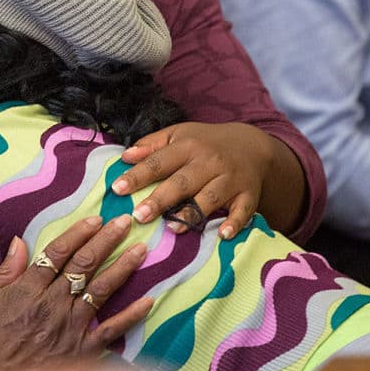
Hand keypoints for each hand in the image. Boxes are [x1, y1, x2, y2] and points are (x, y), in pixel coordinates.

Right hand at [0, 215, 152, 370]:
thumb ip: (6, 271)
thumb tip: (19, 241)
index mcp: (29, 288)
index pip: (59, 252)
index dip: (79, 233)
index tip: (95, 218)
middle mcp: (54, 303)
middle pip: (85, 264)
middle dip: (106, 240)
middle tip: (124, 221)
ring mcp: (70, 326)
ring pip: (102, 289)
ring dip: (123, 267)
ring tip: (140, 249)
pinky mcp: (82, 351)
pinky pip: (112, 330)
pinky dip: (131, 315)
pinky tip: (148, 300)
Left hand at [113, 121, 303, 238]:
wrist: (252, 146)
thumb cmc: (206, 143)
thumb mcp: (179, 135)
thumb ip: (151, 145)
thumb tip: (125, 157)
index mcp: (188, 146)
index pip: (159, 162)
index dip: (138, 175)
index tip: (117, 189)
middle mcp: (209, 162)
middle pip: (182, 182)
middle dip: (161, 199)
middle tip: (139, 215)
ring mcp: (230, 179)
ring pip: (209, 197)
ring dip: (192, 213)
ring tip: (172, 228)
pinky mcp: (248, 195)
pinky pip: (242, 210)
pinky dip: (235, 223)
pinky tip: (223, 235)